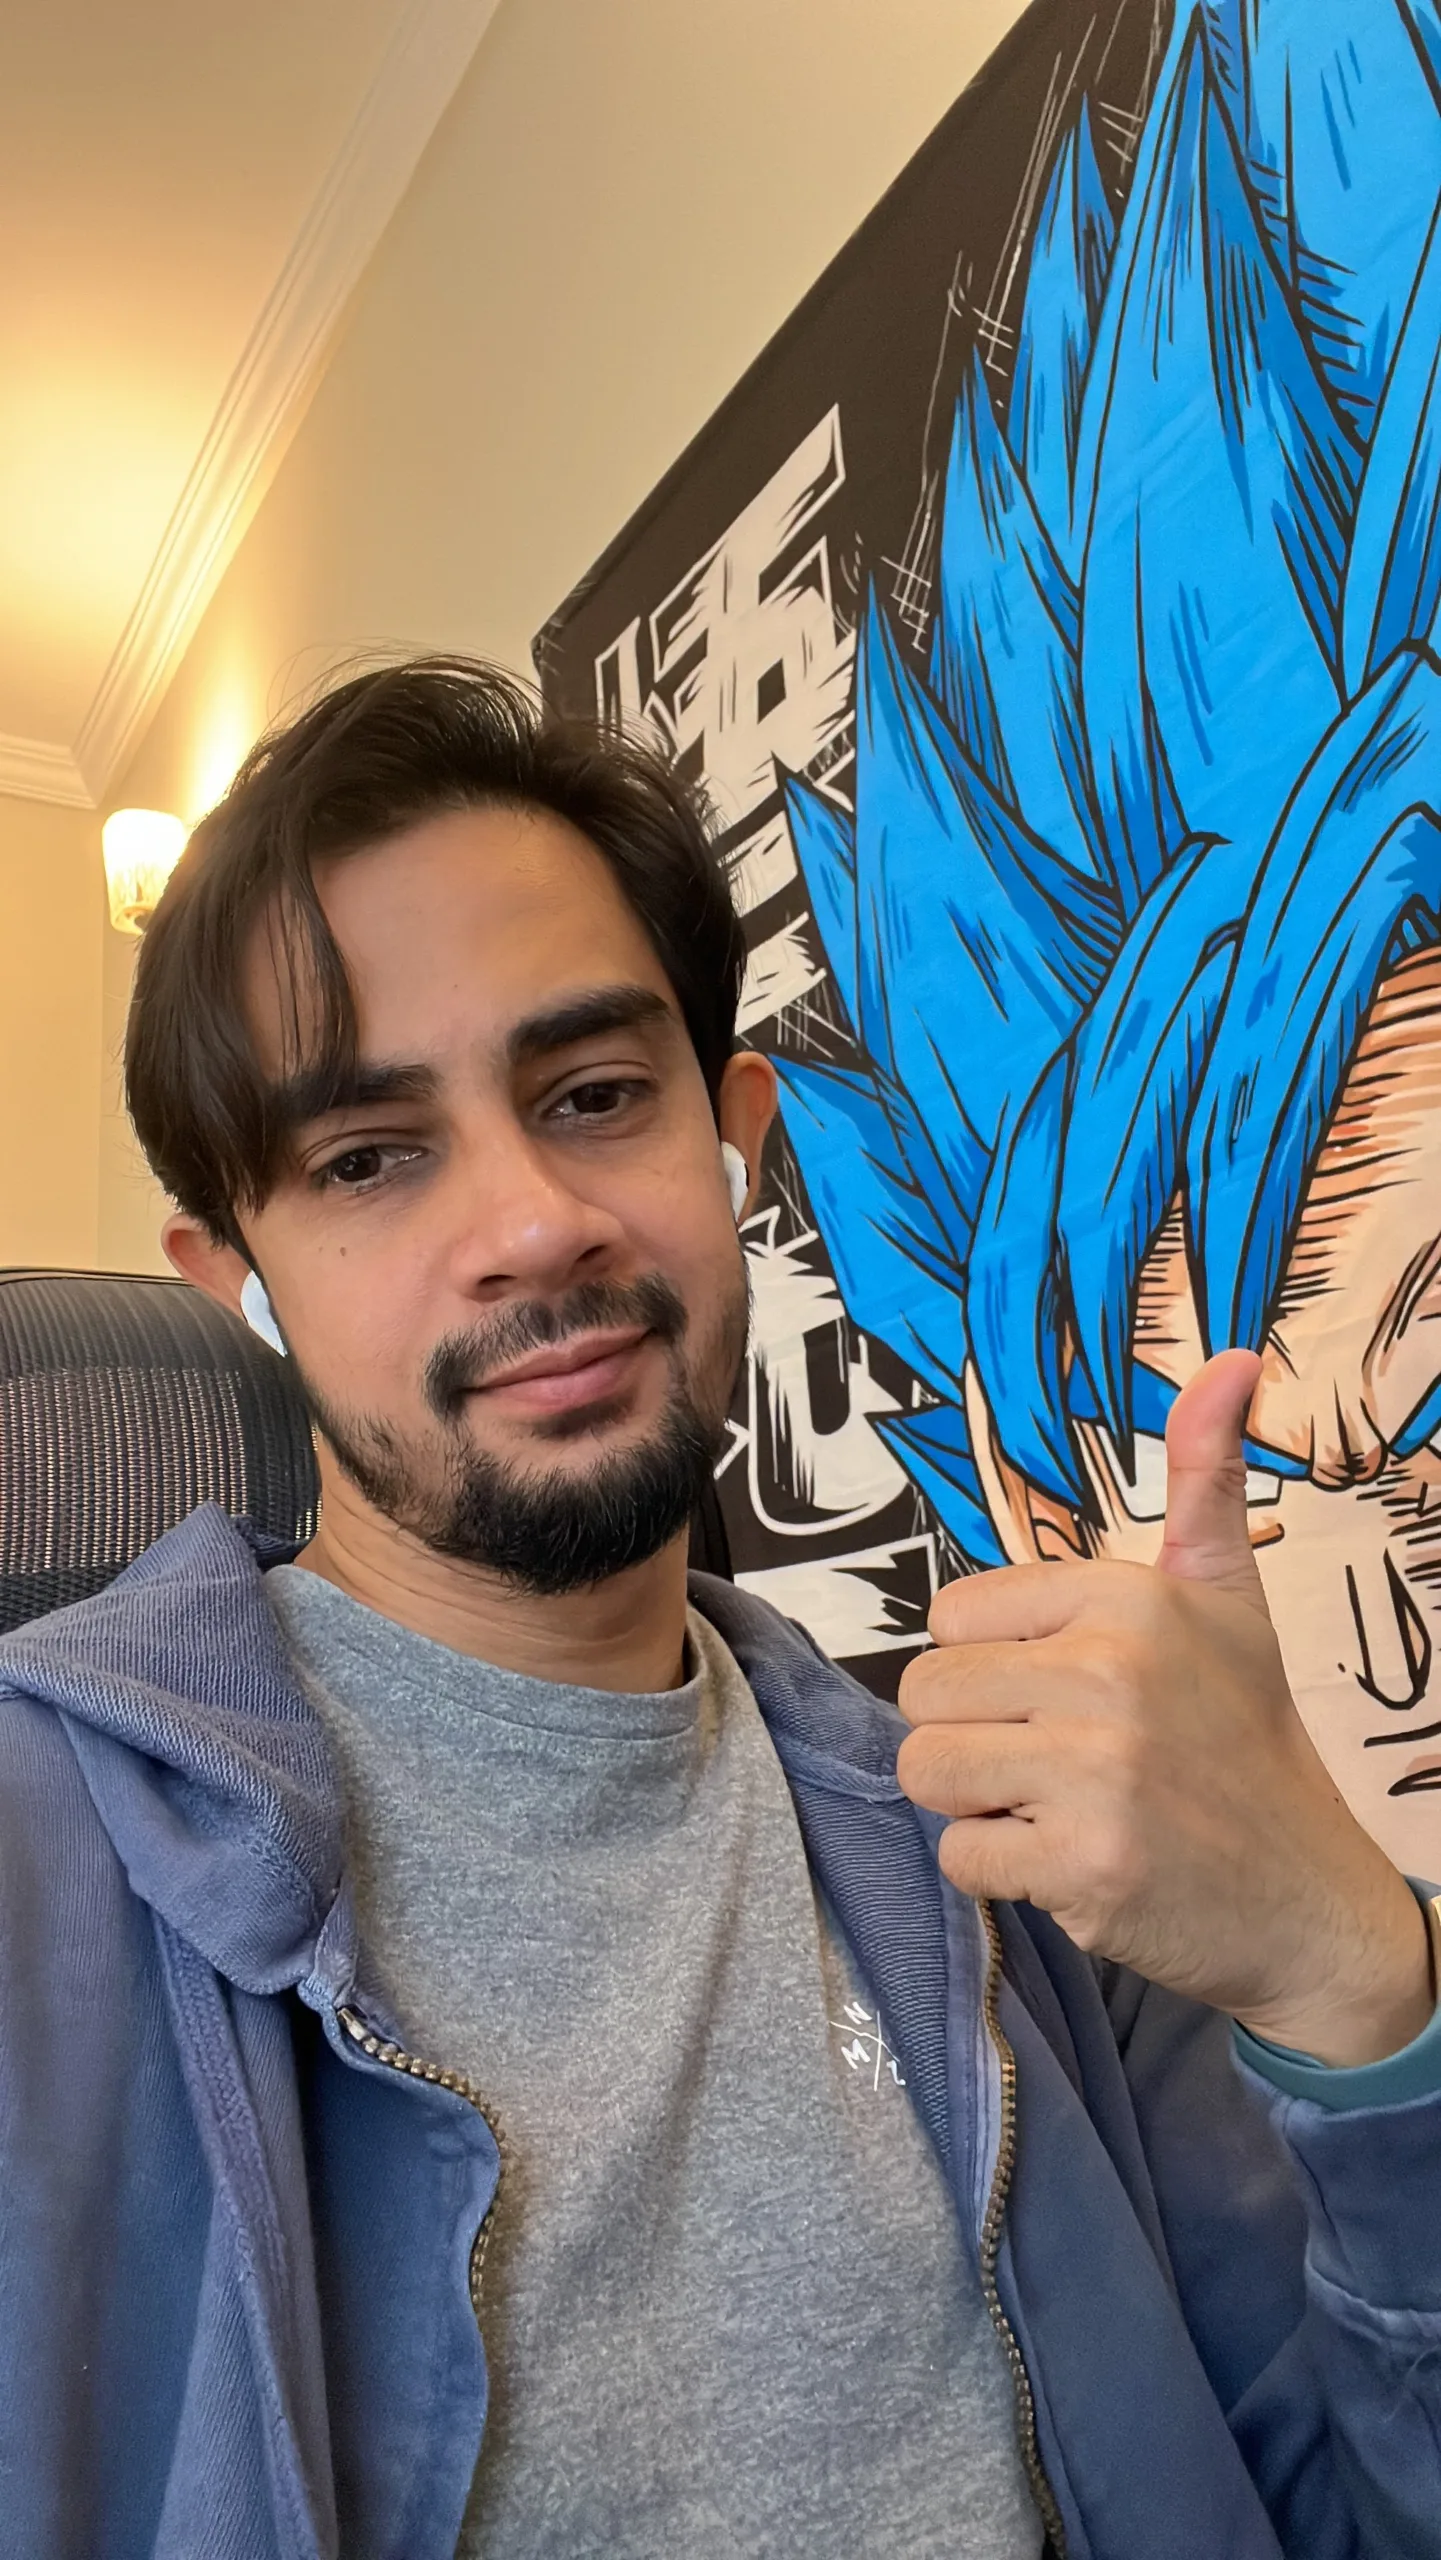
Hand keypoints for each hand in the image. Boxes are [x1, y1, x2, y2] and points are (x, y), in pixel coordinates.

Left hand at [896, 1351, 1433, 2064]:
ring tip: (1054, 1804)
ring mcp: (1095, 1775)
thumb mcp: (1229, 1596)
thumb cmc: (1247, 1740)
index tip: (1062, 1691)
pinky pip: (958, 1855)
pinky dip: (1001, 1872)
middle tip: (1056, 1759)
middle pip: (923, 1696)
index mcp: (1127, 1600)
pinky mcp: (1082, 1867)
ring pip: (925, 1771)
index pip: (950, 1617)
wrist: (1312, 1898)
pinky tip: (1070, 1860)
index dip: (989, 1664)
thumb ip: (1205, 1476)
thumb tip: (1235, 1359)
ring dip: (974, 1802)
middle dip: (972, 1736)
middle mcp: (1109, 1675)